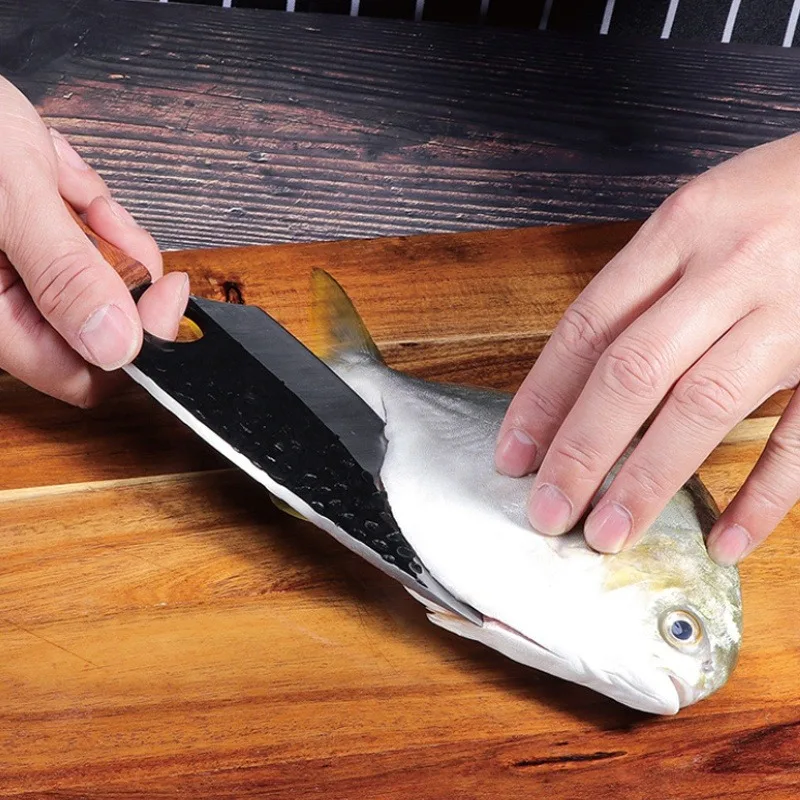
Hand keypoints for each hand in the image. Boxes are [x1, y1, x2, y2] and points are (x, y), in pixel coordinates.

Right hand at [0, 76, 187, 406]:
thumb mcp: (6, 196)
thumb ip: (62, 273)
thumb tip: (115, 345)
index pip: (81, 375)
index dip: (136, 344)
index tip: (166, 294)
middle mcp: (6, 302)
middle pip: (103, 322)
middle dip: (120, 270)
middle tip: (101, 219)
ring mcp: (21, 269)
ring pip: (103, 278)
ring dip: (104, 231)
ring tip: (62, 182)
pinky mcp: (34, 238)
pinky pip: (88, 240)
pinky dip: (90, 208)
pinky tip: (59, 175)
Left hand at [495, 132, 799, 566]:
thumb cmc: (789, 194)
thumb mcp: (708, 211)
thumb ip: (652, 282)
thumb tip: (583, 373)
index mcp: (684, 227)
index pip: (590, 326)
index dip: (542, 397)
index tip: (513, 454)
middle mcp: (733, 266)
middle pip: (632, 372)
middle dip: (580, 451)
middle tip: (546, 511)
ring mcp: (794, 312)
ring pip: (704, 405)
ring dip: (648, 478)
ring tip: (606, 533)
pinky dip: (764, 494)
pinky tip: (723, 539)